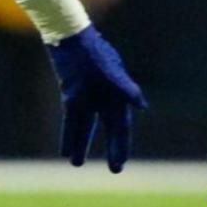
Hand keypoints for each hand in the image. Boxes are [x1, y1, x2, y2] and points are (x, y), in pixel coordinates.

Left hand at [46, 25, 146, 171]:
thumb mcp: (109, 70)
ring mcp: (87, 97)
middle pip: (108, 128)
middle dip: (111, 148)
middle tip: (114, 170)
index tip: (120, 164)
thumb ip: (125, 88)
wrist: (69, 37)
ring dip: (82, 143)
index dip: (121, 145)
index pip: (121, 126)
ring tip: (76, 164)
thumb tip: (142, 106)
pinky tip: (64, 150)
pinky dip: (68, 134)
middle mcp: (104, 97)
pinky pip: (70, 119)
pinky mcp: (71, 94)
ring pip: (86, 126)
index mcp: (118, 93)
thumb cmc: (92, 52)